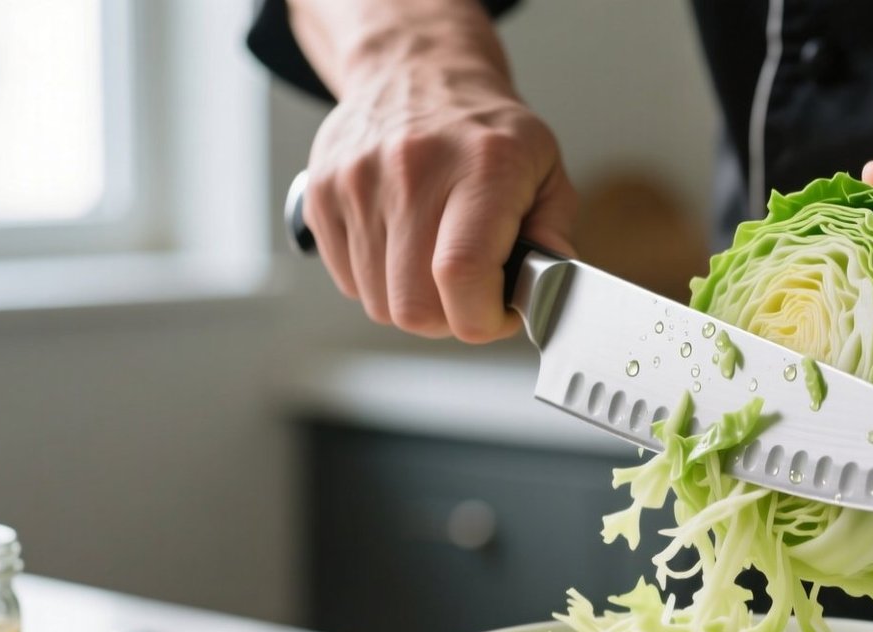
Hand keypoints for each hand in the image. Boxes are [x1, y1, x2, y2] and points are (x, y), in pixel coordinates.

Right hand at [304, 55, 575, 340]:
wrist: (415, 72)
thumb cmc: (485, 131)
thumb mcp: (544, 167)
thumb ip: (553, 232)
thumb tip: (547, 290)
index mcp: (481, 167)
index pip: (462, 273)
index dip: (482, 318)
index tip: (497, 313)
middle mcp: (413, 171)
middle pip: (414, 306)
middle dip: (449, 319)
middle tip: (469, 293)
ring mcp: (357, 182)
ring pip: (379, 303)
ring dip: (413, 301)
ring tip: (435, 262)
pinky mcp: (320, 194)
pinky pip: (347, 282)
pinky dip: (378, 282)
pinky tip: (402, 246)